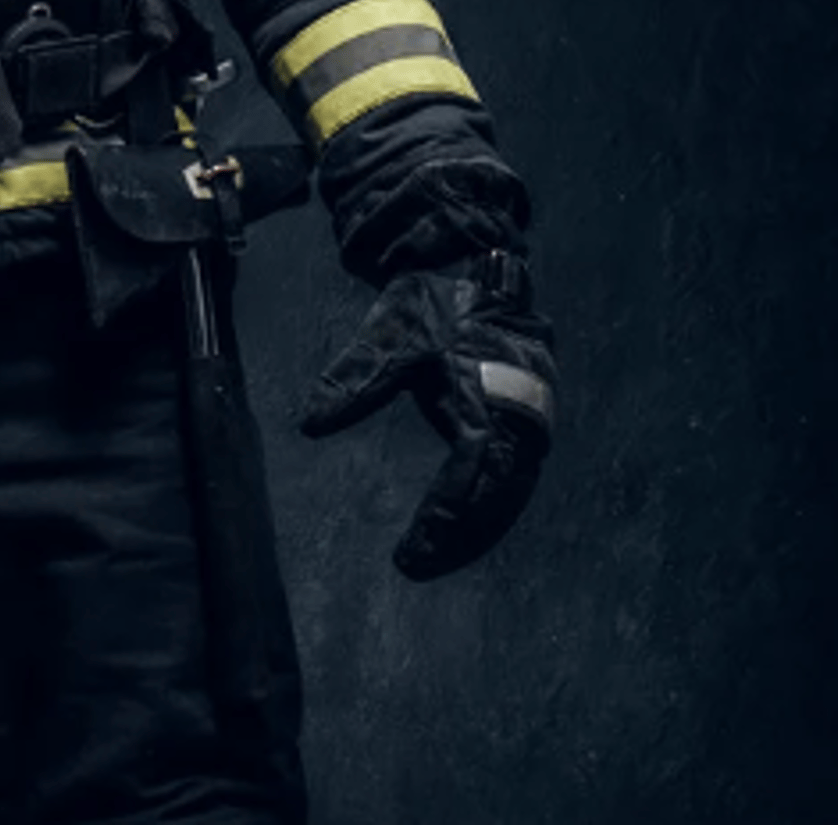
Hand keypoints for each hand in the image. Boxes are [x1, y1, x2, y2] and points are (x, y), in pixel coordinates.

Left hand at [300, 252, 555, 580]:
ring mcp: (528, 424)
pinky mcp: (524, 423)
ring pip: (508, 494)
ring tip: (431, 558)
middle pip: (496, 498)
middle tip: (415, 566)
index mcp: (491, 401)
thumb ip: (357, 379)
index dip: (444, 519)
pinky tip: (457, 527)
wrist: (480, 270)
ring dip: (474, 529)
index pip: (471, 477)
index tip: (410, 553)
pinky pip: (510, 477)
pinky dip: (485, 507)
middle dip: (460, 537)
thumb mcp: (393, 335)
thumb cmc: (436, 304)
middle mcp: (520, 421)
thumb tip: (310, 423)